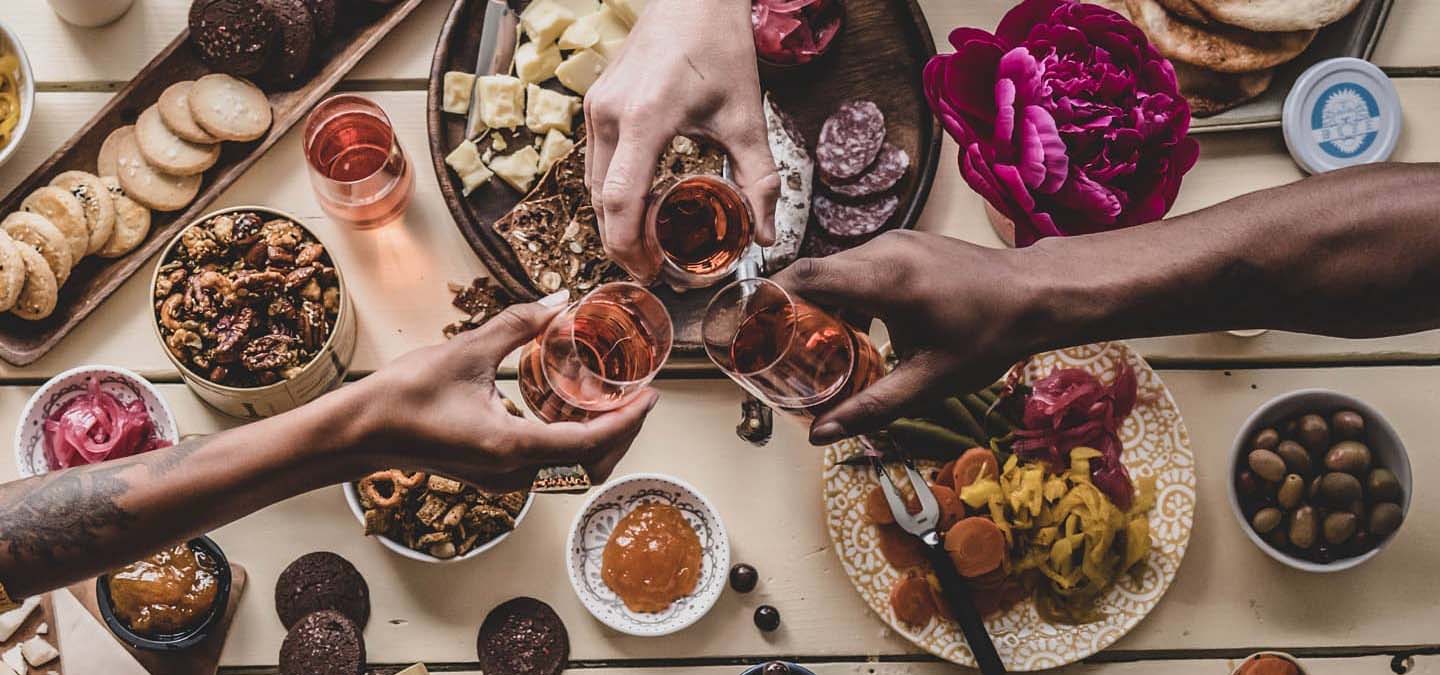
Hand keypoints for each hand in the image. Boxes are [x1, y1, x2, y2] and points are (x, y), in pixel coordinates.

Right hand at [353, 294, 658, 491]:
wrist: (358, 432)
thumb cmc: (403, 396)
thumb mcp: (466, 351)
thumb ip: (518, 325)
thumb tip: (560, 300)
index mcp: (513, 448)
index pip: (592, 441)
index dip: (629, 419)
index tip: (652, 395)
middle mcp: (515, 474)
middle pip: (591, 463)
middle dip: (623, 431)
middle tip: (640, 395)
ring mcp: (504, 480)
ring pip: (571, 468)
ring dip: (599, 437)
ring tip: (613, 398)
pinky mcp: (494, 474)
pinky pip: (549, 464)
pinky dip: (571, 439)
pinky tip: (571, 406)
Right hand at [584, 0, 778, 281]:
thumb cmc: (720, 48)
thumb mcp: (747, 116)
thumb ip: (758, 179)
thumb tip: (767, 235)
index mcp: (647, 117)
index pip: (621, 200)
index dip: (629, 246)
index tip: (650, 273)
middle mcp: (611, 113)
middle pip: (601, 200)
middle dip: (621, 242)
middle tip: (651, 270)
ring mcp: (596, 105)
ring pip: (593, 182)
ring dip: (615, 218)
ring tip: (646, 244)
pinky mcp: (595, 101)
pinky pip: (595, 159)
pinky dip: (612, 190)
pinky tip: (640, 205)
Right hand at [771, 230, 1037, 444]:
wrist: (1038, 295)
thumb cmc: (990, 336)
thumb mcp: (930, 380)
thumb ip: (871, 407)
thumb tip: (822, 434)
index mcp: (885, 278)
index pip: (805, 276)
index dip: (769, 299)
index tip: (750, 329)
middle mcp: (885, 250)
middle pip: (815, 273)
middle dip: (790, 310)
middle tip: (777, 349)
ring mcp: (898, 243)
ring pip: (837, 269)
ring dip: (820, 303)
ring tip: (814, 346)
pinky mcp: (908, 245)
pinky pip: (860, 265)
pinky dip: (846, 294)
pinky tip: (855, 329)